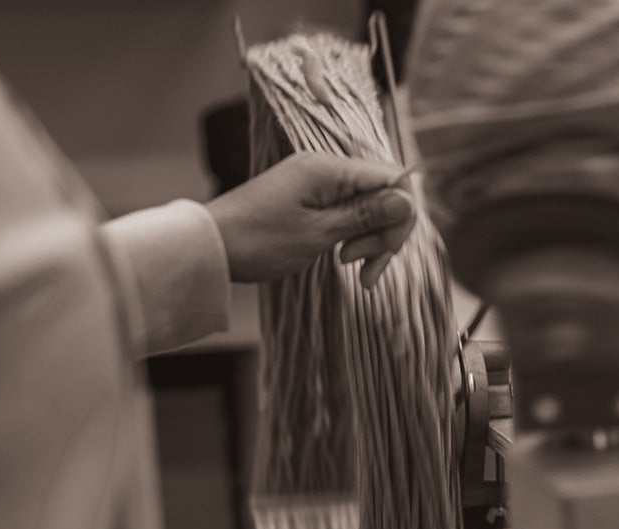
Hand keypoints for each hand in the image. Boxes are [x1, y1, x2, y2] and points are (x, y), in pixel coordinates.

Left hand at [205, 151, 415, 285]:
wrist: (211, 246)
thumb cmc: (259, 240)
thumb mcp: (318, 233)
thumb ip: (365, 215)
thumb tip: (407, 201)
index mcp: (329, 169)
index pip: (393, 180)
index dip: (400, 218)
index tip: (384, 253)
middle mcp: (326, 168)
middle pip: (383, 195)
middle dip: (382, 235)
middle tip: (363, 269)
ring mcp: (318, 182)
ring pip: (368, 207)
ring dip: (368, 240)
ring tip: (347, 265)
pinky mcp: (310, 197)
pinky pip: (347, 212)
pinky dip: (351, 236)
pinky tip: (340, 257)